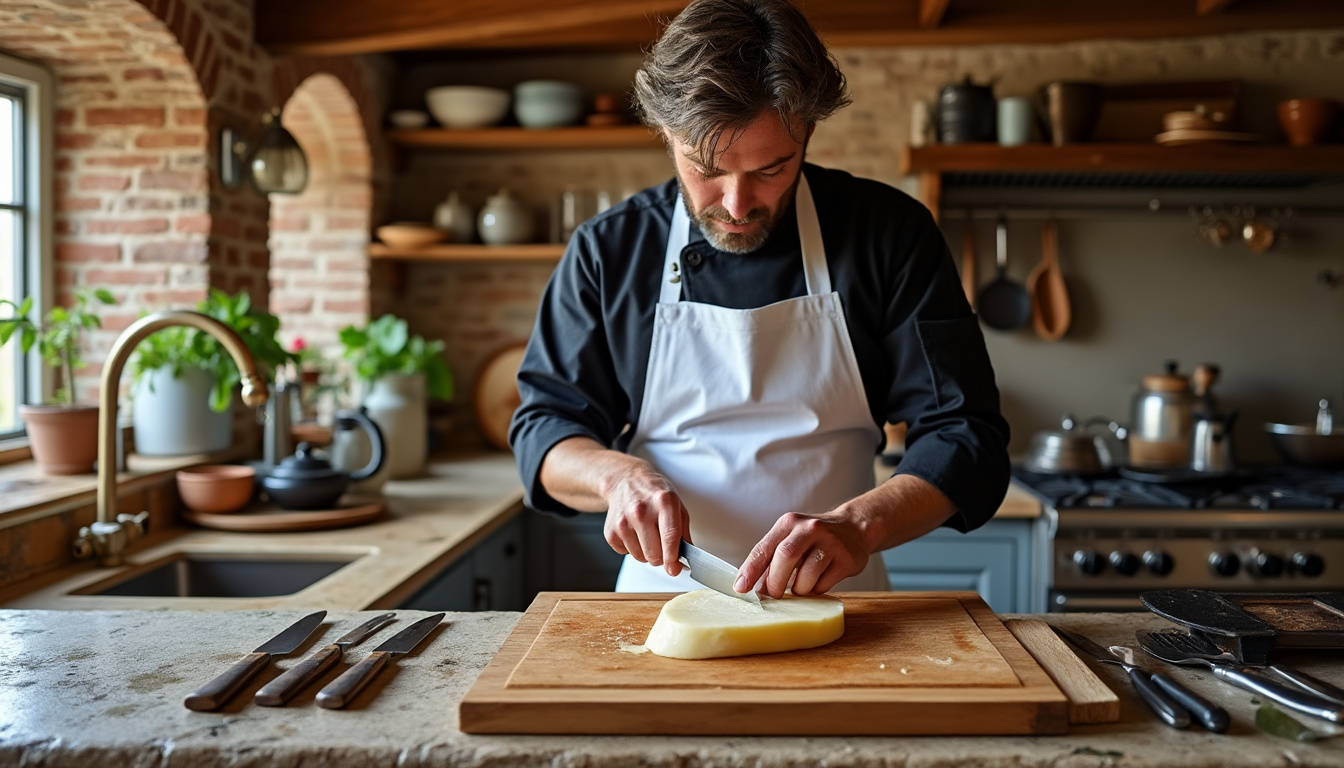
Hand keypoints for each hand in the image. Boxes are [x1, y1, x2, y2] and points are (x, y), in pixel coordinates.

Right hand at [601, 461, 690, 576]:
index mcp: (664, 502)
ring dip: (646, 552)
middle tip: (661, 544)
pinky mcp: (611, 531)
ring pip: (641, 558)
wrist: (625, 481)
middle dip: (661, 556)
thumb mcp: (677, 506)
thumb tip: (684, 562)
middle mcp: (641, 511)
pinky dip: (632, 548)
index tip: (674, 569)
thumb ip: (683, 534)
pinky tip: (634, 531)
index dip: (673, 558)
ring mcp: (623, 521)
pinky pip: (626, 554)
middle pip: (654, 554)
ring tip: (646, 533)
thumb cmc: (655, 495)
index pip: (670, 537)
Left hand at [735, 511, 869, 597]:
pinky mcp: (846, 560)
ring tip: (801, 586)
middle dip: (775, 582)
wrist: (855, 528)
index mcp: (789, 523)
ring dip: (798, 589)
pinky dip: (815, 589)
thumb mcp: (791, 537)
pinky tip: (818, 581)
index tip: (741, 588)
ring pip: (806, 576)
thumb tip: (750, 586)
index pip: (764, 548)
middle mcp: (809, 529)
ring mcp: (830, 543)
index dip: (750, 570)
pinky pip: (824, 585)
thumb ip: (771, 558)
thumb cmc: (814, 538)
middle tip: (772, 595)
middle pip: (785, 557)